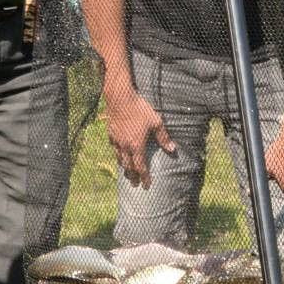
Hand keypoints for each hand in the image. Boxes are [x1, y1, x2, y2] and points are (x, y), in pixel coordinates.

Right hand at [102, 66, 174, 187]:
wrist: (120, 98)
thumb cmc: (140, 109)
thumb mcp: (156, 122)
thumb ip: (164, 137)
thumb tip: (172, 149)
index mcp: (137, 145)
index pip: (141, 167)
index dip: (144, 177)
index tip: (147, 185)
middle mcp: (125, 146)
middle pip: (128, 166)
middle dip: (132, 176)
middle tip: (135, 184)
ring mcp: (116, 140)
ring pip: (119, 158)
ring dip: (124, 167)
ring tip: (127, 172)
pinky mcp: (110, 133)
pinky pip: (114, 148)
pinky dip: (117, 154)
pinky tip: (119, 153)